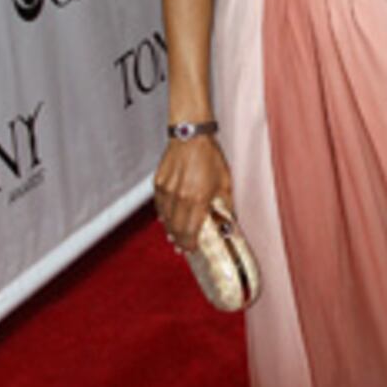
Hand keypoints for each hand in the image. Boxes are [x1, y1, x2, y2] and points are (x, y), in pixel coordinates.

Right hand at [154, 136, 232, 253]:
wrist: (190, 136)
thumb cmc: (209, 156)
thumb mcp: (225, 182)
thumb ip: (226, 205)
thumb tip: (228, 222)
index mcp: (197, 199)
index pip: (190, 231)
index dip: (190, 244)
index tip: (192, 250)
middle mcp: (179, 197)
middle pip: (175, 229)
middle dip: (179, 241)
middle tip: (183, 248)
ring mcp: (166, 191)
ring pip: (165, 219)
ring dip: (170, 230)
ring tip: (175, 237)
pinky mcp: (158, 184)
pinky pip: (159, 206)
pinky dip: (164, 215)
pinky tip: (167, 219)